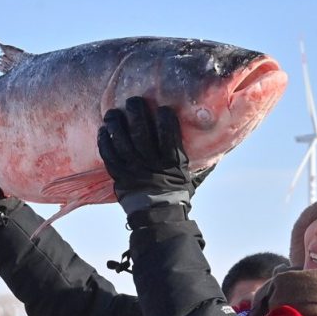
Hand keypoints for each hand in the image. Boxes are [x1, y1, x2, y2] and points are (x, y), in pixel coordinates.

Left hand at [97, 96, 193, 214]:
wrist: (159, 214)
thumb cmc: (176, 190)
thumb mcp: (188, 172)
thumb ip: (194, 154)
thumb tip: (212, 138)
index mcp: (171, 162)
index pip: (168, 135)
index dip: (165, 119)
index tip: (163, 108)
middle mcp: (151, 164)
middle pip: (141, 133)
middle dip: (137, 113)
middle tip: (134, 101)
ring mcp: (133, 170)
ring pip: (122, 142)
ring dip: (116, 124)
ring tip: (113, 113)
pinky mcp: (119, 175)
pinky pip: (108, 155)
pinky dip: (105, 141)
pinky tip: (103, 130)